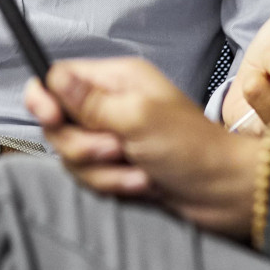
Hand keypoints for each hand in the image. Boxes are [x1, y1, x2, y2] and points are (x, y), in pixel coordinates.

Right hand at [25, 58, 260, 235]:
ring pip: (73, 155)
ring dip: (103, 170)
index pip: (59, 78)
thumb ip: (90, 101)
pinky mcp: (117, 167)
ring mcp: (113, 136)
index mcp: (116, 79)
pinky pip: (90, 177)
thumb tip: (53, 77)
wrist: (223, 192)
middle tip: (115, 148)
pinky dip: (114, 184)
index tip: (51, 118)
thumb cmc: (192, 148)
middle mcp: (110, 104)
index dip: (46, 98)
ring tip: (137, 171)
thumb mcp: (138, 117)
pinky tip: (142, 184)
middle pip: (60, 122)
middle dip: (83, 145)